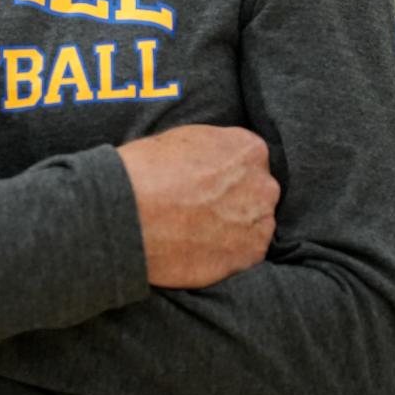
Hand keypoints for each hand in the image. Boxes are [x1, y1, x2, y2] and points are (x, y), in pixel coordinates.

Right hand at [116, 125, 279, 288]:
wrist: (131, 213)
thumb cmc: (147, 170)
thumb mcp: (183, 138)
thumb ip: (211, 150)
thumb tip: (213, 164)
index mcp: (248, 148)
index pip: (248, 159)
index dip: (226, 171)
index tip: (209, 181)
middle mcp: (263, 183)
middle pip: (256, 191)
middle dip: (236, 198)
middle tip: (202, 207)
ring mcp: (260, 221)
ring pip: (254, 224)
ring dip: (234, 227)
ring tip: (198, 231)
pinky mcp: (250, 255)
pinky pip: (246, 253)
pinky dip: (227, 252)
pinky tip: (200, 247)